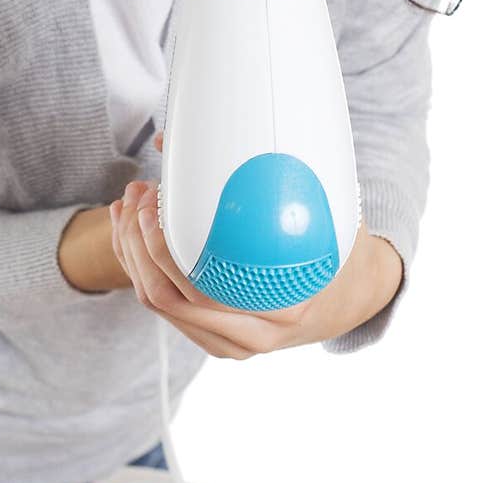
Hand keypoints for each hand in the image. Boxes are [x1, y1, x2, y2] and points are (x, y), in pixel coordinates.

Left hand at [109, 131, 402, 357]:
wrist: (351, 300)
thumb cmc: (338, 249)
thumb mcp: (327, 216)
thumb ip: (283, 181)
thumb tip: (215, 140)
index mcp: (283, 309)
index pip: (202, 290)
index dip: (165, 248)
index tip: (157, 201)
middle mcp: (251, 336)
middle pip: (166, 298)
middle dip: (137, 242)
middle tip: (137, 195)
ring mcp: (228, 343)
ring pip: (156, 303)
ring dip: (131, 251)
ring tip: (130, 203)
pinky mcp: (211, 336)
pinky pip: (162, 305)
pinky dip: (138, 265)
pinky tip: (131, 227)